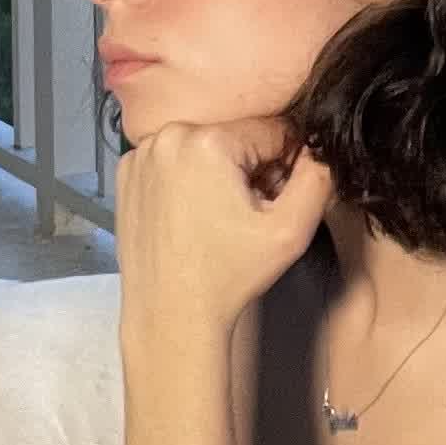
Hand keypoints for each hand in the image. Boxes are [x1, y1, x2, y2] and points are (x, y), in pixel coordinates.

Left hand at [112, 113, 335, 347]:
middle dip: (250, 168)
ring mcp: (141, 154)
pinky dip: (186, 178)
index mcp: (209, 141)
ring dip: (218, 171)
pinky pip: (173, 160)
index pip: (271, 131)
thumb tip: (319, 148)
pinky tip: (191, 215)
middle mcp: (168, 136)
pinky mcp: (126, 173)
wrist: (171, 314)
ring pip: (203, 146)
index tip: (274, 200)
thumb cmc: (230, 275)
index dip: (284, 165)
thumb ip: (318, 177)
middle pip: (235, 137)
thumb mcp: (291, 229)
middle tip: (246, 214)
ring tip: (218, 217)